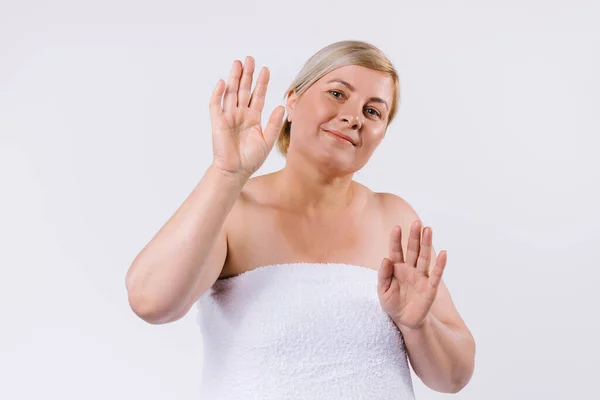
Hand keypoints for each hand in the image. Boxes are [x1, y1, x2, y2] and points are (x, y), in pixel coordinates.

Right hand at [209, 56, 284, 179]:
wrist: (235, 171)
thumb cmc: (250, 159)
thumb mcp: (267, 140)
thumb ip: (274, 124)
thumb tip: (281, 107)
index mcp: (253, 118)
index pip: (258, 95)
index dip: (261, 83)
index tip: (266, 69)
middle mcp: (241, 114)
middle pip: (244, 90)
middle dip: (247, 74)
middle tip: (250, 59)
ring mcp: (228, 117)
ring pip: (231, 93)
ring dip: (234, 78)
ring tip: (237, 63)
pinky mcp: (218, 122)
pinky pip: (216, 105)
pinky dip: (218, 93)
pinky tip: (223, 82)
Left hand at [377, 220, 447, 330]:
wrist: (404, 321)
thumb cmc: (392, 304)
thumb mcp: (382, 291)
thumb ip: (383, 275)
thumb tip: (386, 259)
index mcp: (396, 268)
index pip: (396, 251)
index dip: (396, 240)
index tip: (396, 228)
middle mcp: (410, 269)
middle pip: (413, 250)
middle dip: (414, 237)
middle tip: (417, 222)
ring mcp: (421, 277)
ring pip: (424, 258)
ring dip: (427, 244)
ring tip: (428, 230)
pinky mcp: (430, 287)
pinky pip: (436, 274)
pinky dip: (440, 264)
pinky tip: (443, 253)